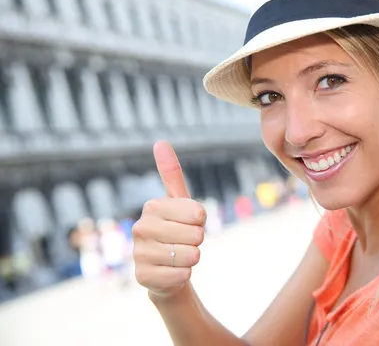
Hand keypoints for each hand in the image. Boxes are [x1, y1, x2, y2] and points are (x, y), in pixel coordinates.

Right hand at [133, 141, 205, 298]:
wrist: (166, 268)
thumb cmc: (177, 231)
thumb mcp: (179, 203)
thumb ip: (171, 174)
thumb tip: (160, 141)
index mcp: (152, 207)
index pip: (198, 214)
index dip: (201, 222)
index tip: (189, 223)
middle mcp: (140, 228)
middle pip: (196, 235)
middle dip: (197, 241)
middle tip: (183, 242)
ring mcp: (139, 253)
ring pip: (190, 256)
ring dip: (192, 259)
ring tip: (179, 257)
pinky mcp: (143, 277)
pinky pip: (182, 275)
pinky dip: (184, 275)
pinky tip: (173, 271)